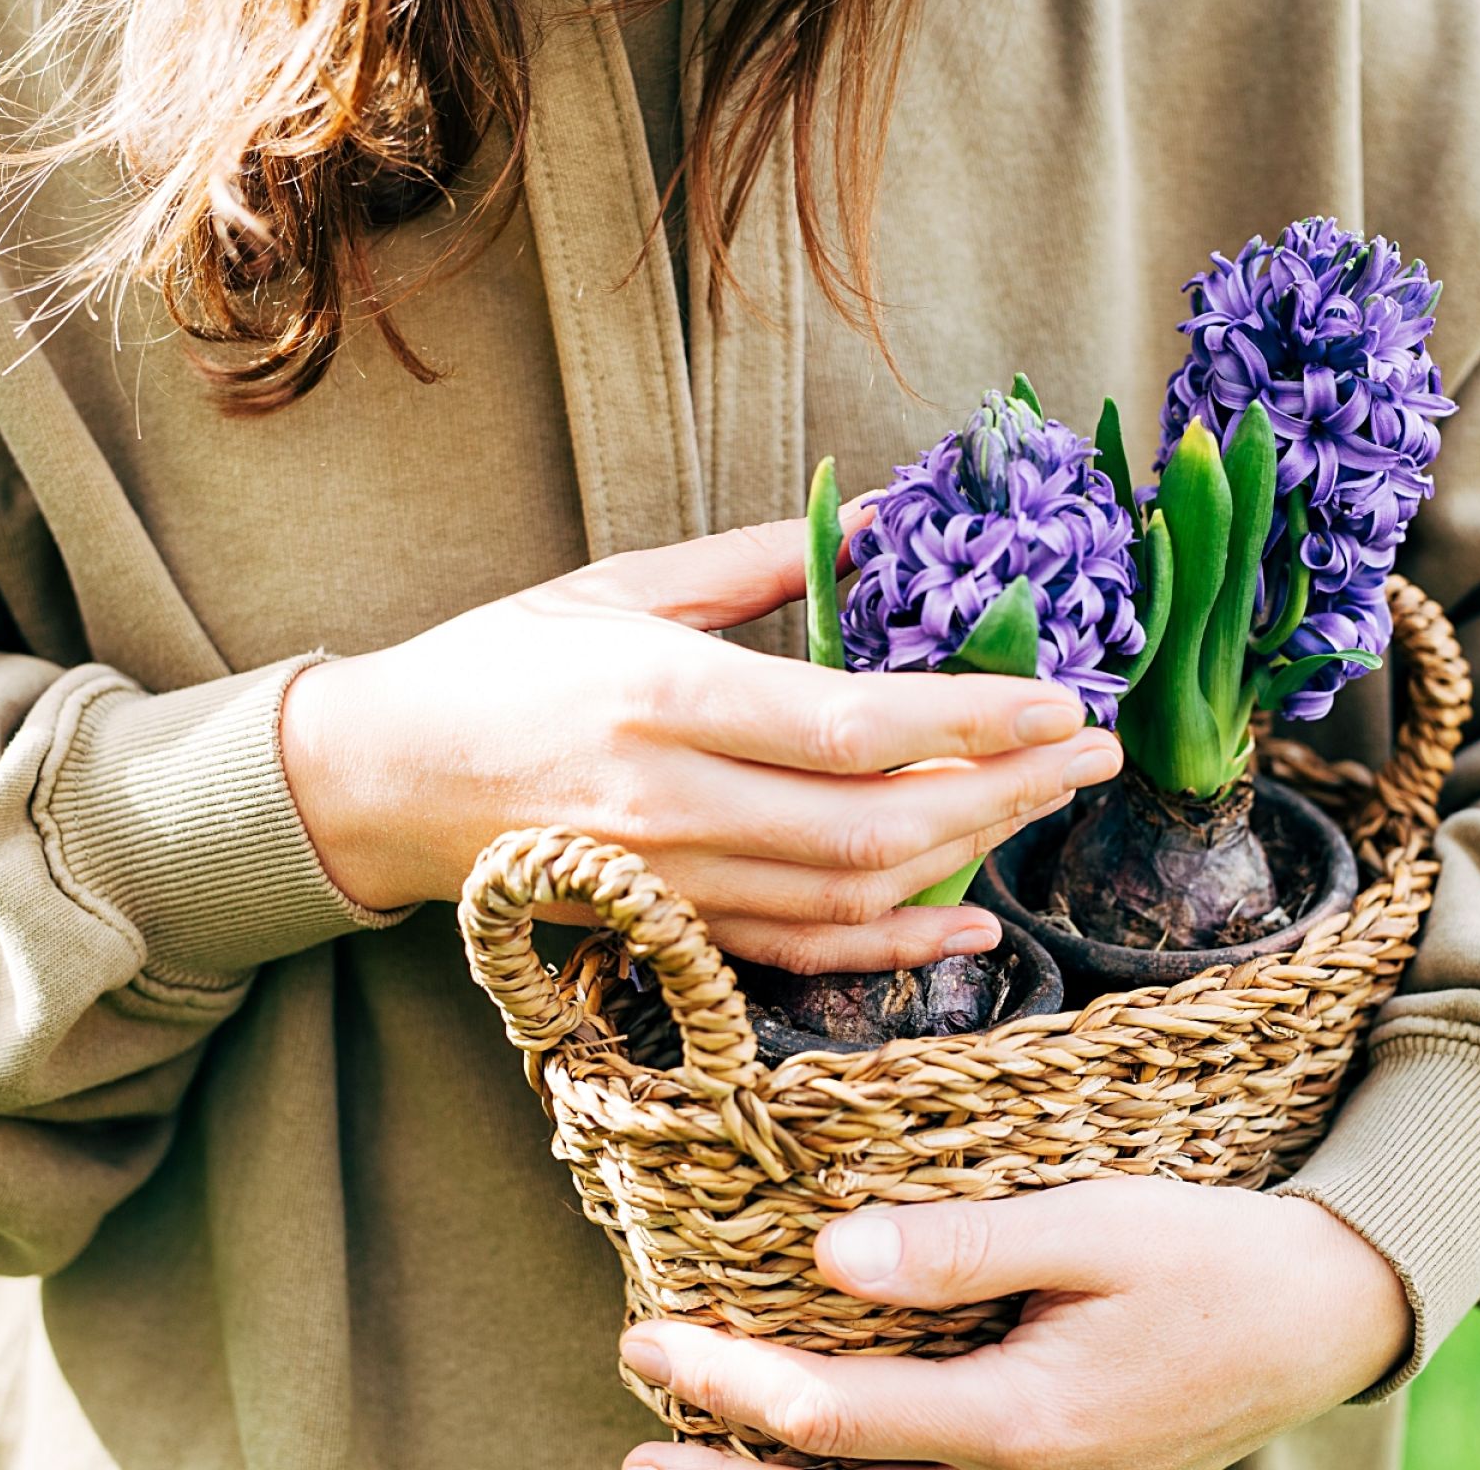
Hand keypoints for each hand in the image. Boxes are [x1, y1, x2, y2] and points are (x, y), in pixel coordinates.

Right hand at [280, 507, 1121, 971]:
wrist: (384, 781)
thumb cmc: (500, 663)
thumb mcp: (618, 583)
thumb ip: (755, 562)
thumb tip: (877, 523)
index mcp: (662, 696)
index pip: (853, 726)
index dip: (973, 721)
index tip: (1064, 702)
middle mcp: (672, 803)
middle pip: (875, 823)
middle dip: (1006, 792)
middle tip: (1095, 756)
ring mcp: (670, 883)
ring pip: (850, 894)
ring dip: (968, 859)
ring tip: (1047, 808)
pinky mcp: (667, 931)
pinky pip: (802, 956)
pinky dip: (894, 948)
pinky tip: (971, 926)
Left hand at [618, 1179, 1412, 1469]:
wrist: (1323, 1320)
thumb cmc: (1214, 1260)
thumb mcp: (1099, 1228)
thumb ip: (964, 1245)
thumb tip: (829, 1256)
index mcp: (1021, 1420)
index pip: (837, 1417)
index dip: (729, 1383)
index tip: (647, 1340)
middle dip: (732, 1468)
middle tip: (636, 1443)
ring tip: (693, 1450)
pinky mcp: (1053, 1464)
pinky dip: (860, 1459)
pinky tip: (820, 1432)